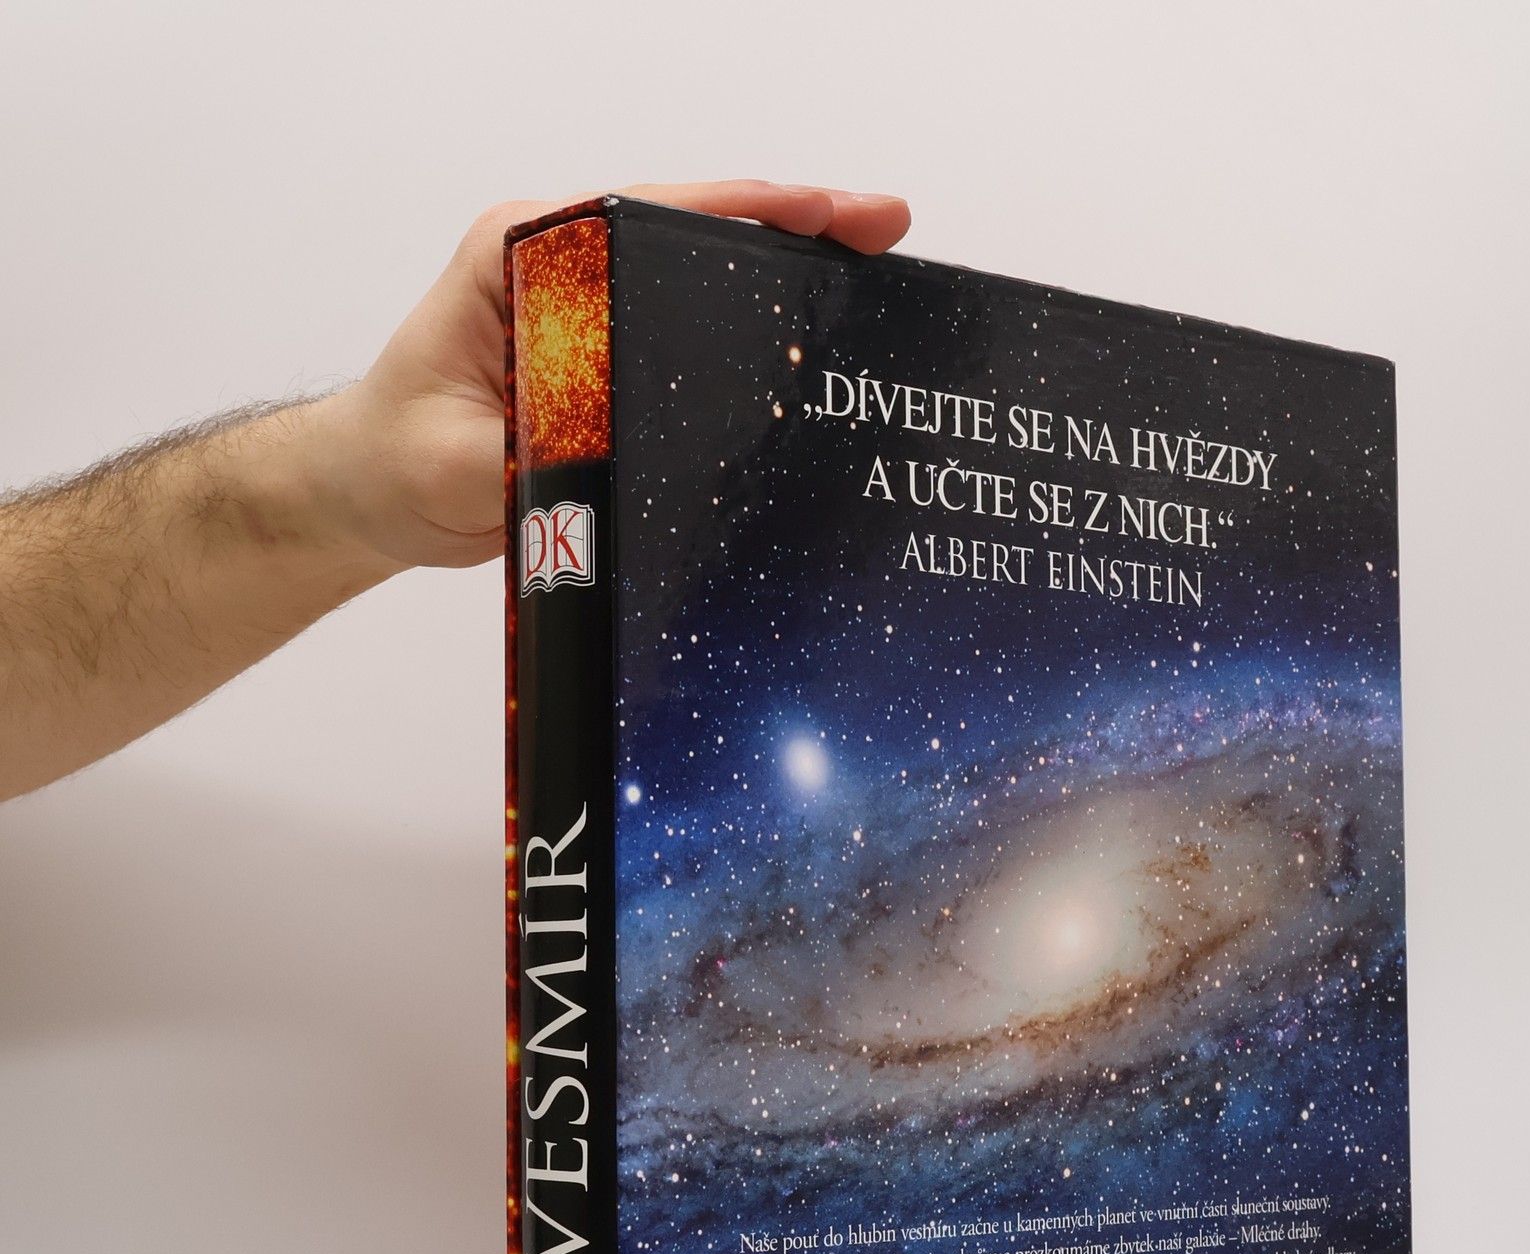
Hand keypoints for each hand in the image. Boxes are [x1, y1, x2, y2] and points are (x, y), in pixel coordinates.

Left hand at [314, 181, 912, 572]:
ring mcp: (594, 315)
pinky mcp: (610, 365)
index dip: (747, 211)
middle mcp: (564, 269)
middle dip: (797, 229)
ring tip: (878, 284)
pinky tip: (818, 353)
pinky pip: (693, 342)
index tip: (824, 213)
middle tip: (885, 231)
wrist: (373, 495)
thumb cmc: (396, 460)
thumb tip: (616, 449)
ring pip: (704, 284)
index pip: (650, 215)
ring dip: (788, 283)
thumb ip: (533, 446)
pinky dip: (757, 338)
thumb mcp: (457, 459)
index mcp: (523, 255)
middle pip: (697, 233)